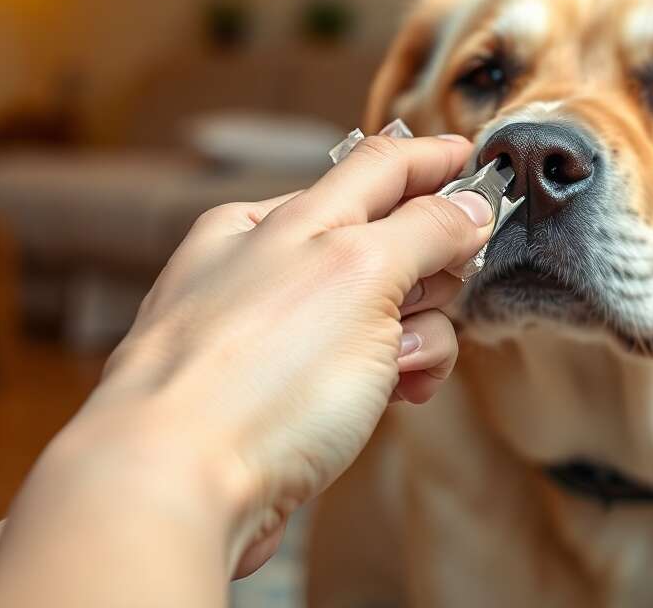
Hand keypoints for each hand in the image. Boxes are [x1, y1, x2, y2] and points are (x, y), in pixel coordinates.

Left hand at [46, 133, 491, 576]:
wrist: (174, 491)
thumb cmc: (250, 380)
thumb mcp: (357, 274)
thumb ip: (422, 228)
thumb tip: (467, 204)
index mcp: (283, 220)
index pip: (376, 168)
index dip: (434, 161)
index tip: (478, 162)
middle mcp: (272, 268)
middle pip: (388, 241)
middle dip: (432, 268)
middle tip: (442, 293)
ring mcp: (276, 336)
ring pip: (383, 313)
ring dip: (417, 335)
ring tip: (401, 369)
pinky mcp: (281, 398)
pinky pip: (359, 370)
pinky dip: (387, 381)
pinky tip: (386, 403)